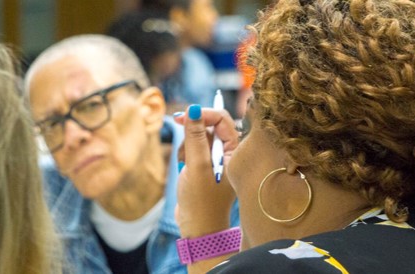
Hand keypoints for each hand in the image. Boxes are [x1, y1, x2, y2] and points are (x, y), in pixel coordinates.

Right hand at [174, 104, 239, 237]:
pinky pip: (194, 149)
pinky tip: (183, 167)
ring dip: (188, 144)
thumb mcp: (196, 165)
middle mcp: (229, 153)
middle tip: (179, 135)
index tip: (182, 117)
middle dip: (193, 131)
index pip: (222, 119)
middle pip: (210, 126)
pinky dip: (186, 153)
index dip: (202, 114)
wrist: (198, 228)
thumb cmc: (201, 200)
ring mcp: (217, 160)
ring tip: (184, 162)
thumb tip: (192, 109)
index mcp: (235, 151)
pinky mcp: (206, 167)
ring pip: (200, 137)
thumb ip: (195, 136)